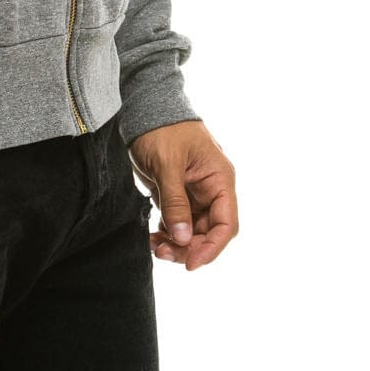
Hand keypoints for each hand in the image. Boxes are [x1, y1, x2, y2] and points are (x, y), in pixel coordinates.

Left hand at [127, 119, 237, 270]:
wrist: (144, 107)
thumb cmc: (162, 127)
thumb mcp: (167, 163)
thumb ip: (175, 201)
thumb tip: (183, 238)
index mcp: (219, 179)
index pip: (226, 224)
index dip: (211, 247)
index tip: (190, 263)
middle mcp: (211, 189)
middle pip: (208, 232)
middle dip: (188, 247)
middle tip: (162, 252)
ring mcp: (194, 193)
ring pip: (192, 231)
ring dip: (176, 243)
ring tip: (154, 245)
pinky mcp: (177, 194)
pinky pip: (178, 222)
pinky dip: (167, 232)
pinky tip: (153, 236)